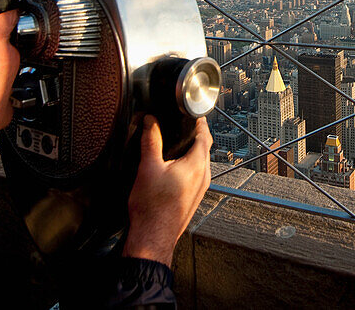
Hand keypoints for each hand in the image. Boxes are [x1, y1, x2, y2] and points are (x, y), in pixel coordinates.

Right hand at [122, 115, 212, 264]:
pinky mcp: (194, 199)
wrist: (153, 238)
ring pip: (202, 163)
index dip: (200, 124)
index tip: (197, 117)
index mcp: (196, 165)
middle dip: (198, 136)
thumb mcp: (148, 167)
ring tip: (182, 144)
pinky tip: (178, 169)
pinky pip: (197, 176)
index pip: (204, 137)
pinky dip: (191, 166)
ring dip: (195, 152)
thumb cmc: (152, 208)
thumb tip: (151, 122)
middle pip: (205, 149)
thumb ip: (151, 141)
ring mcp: (200, 189)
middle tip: (189, 127)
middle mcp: (203, 177)